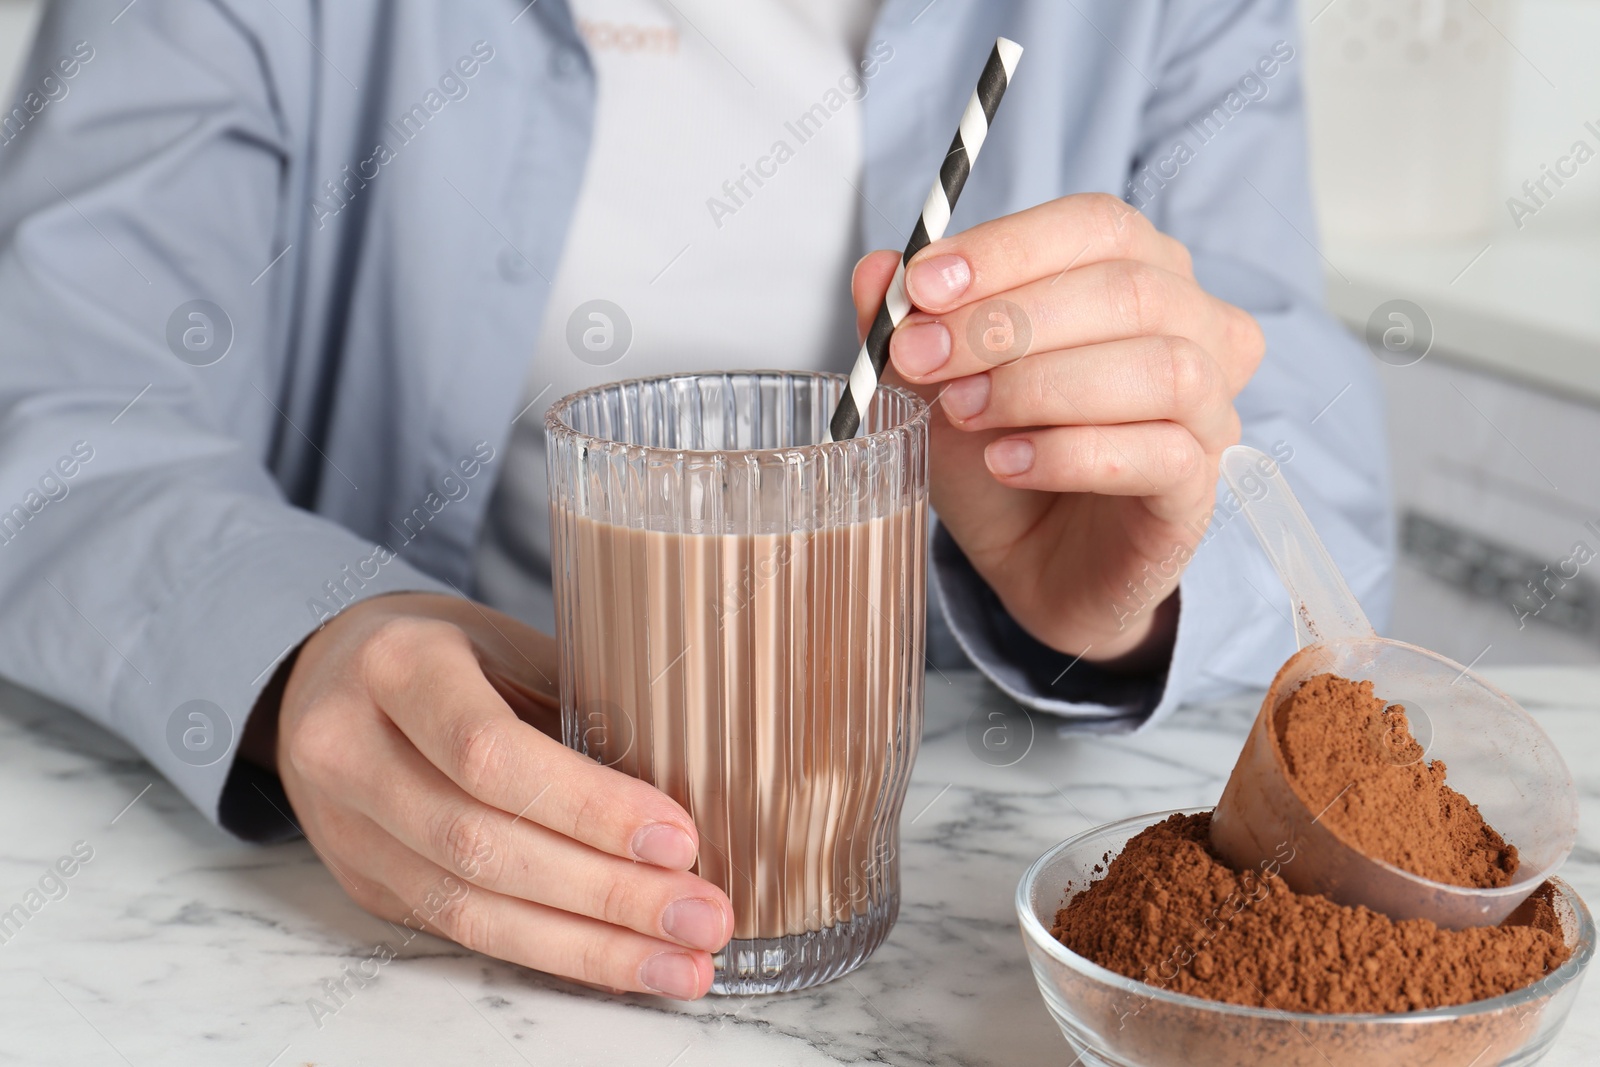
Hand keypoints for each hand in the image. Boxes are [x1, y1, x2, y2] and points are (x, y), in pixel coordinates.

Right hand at [262, 593, 732, 998]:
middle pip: (482, 845)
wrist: (330, 675)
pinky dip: (553, 952)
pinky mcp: (363, 884)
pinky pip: (461, 932)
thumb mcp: (510, 644)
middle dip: (607, 894)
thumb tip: (689, 790)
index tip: (679, 838)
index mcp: (398, 666)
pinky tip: (623, 962)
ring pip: (470, 909)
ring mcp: (346, 828)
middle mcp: (350, 749)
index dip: (589, 807)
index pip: (490, 753)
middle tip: (704, 916)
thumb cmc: (449, 653)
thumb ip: (581, 706)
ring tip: (681, 961)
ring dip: (590, 947)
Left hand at [852, 193, 1264, 667]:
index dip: (1009, 248)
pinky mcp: (1198, 493)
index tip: (922, 284)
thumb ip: (910, 322)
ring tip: (965, 411)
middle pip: (1129, 288)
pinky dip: (1070, 454)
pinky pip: (1162, 454)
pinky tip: (1007, 464)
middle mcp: (1197, 331)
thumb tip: (876, 271)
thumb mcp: (937, 383)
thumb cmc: (1003, 455)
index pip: (1098, 225)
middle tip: (923, 356)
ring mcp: (1211, 413)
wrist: (1033, 564)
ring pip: (1161, 368)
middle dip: (1006, 320)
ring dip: (1041, 385)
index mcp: (1144, 274)